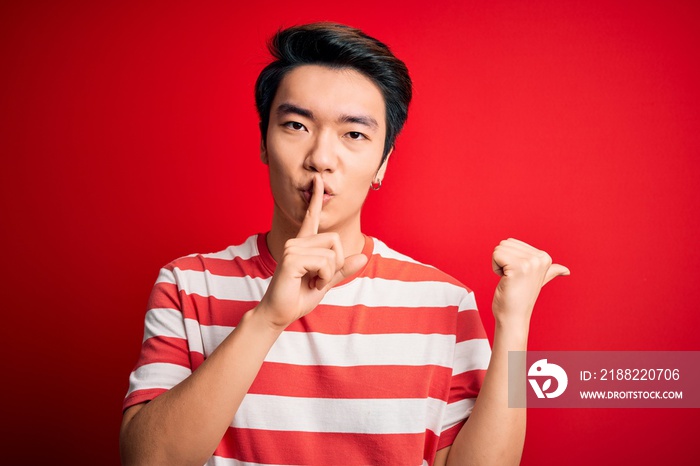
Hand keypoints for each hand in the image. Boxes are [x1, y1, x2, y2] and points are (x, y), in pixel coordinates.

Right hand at [254, 174, 367, 329]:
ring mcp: (292, 248)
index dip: (316, 198)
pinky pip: (324, 263)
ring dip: (328, 274)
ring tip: (312, 282)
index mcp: (303, 244)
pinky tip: (311, 284)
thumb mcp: (326, 281)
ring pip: (331, 253)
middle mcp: (296, 242)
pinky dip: (324, 278)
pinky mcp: (291, 259)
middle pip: (334, 240)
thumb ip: (342, 268)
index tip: (318, 180)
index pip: (311, 217)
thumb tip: (363, 256)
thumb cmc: (298, 297)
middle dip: (335, 264)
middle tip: (319, 279)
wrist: (279, 313)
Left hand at [491, 238, 568, 326]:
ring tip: (510, 279)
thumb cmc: (520, 298)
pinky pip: (496, 255)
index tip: (518, 275)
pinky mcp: (518, 268)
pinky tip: (505, 280)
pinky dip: (495, 268)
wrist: (514, 316)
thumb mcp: (538, 281)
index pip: (512, 242)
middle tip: (512, 278)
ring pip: (499, 248)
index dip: (509, 259)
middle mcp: (540, 258)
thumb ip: (551, 272)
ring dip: (498, 265)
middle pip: (505, 243)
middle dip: (502, 261)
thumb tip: (566, 270)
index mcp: (545, 257)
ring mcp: (530, 263)